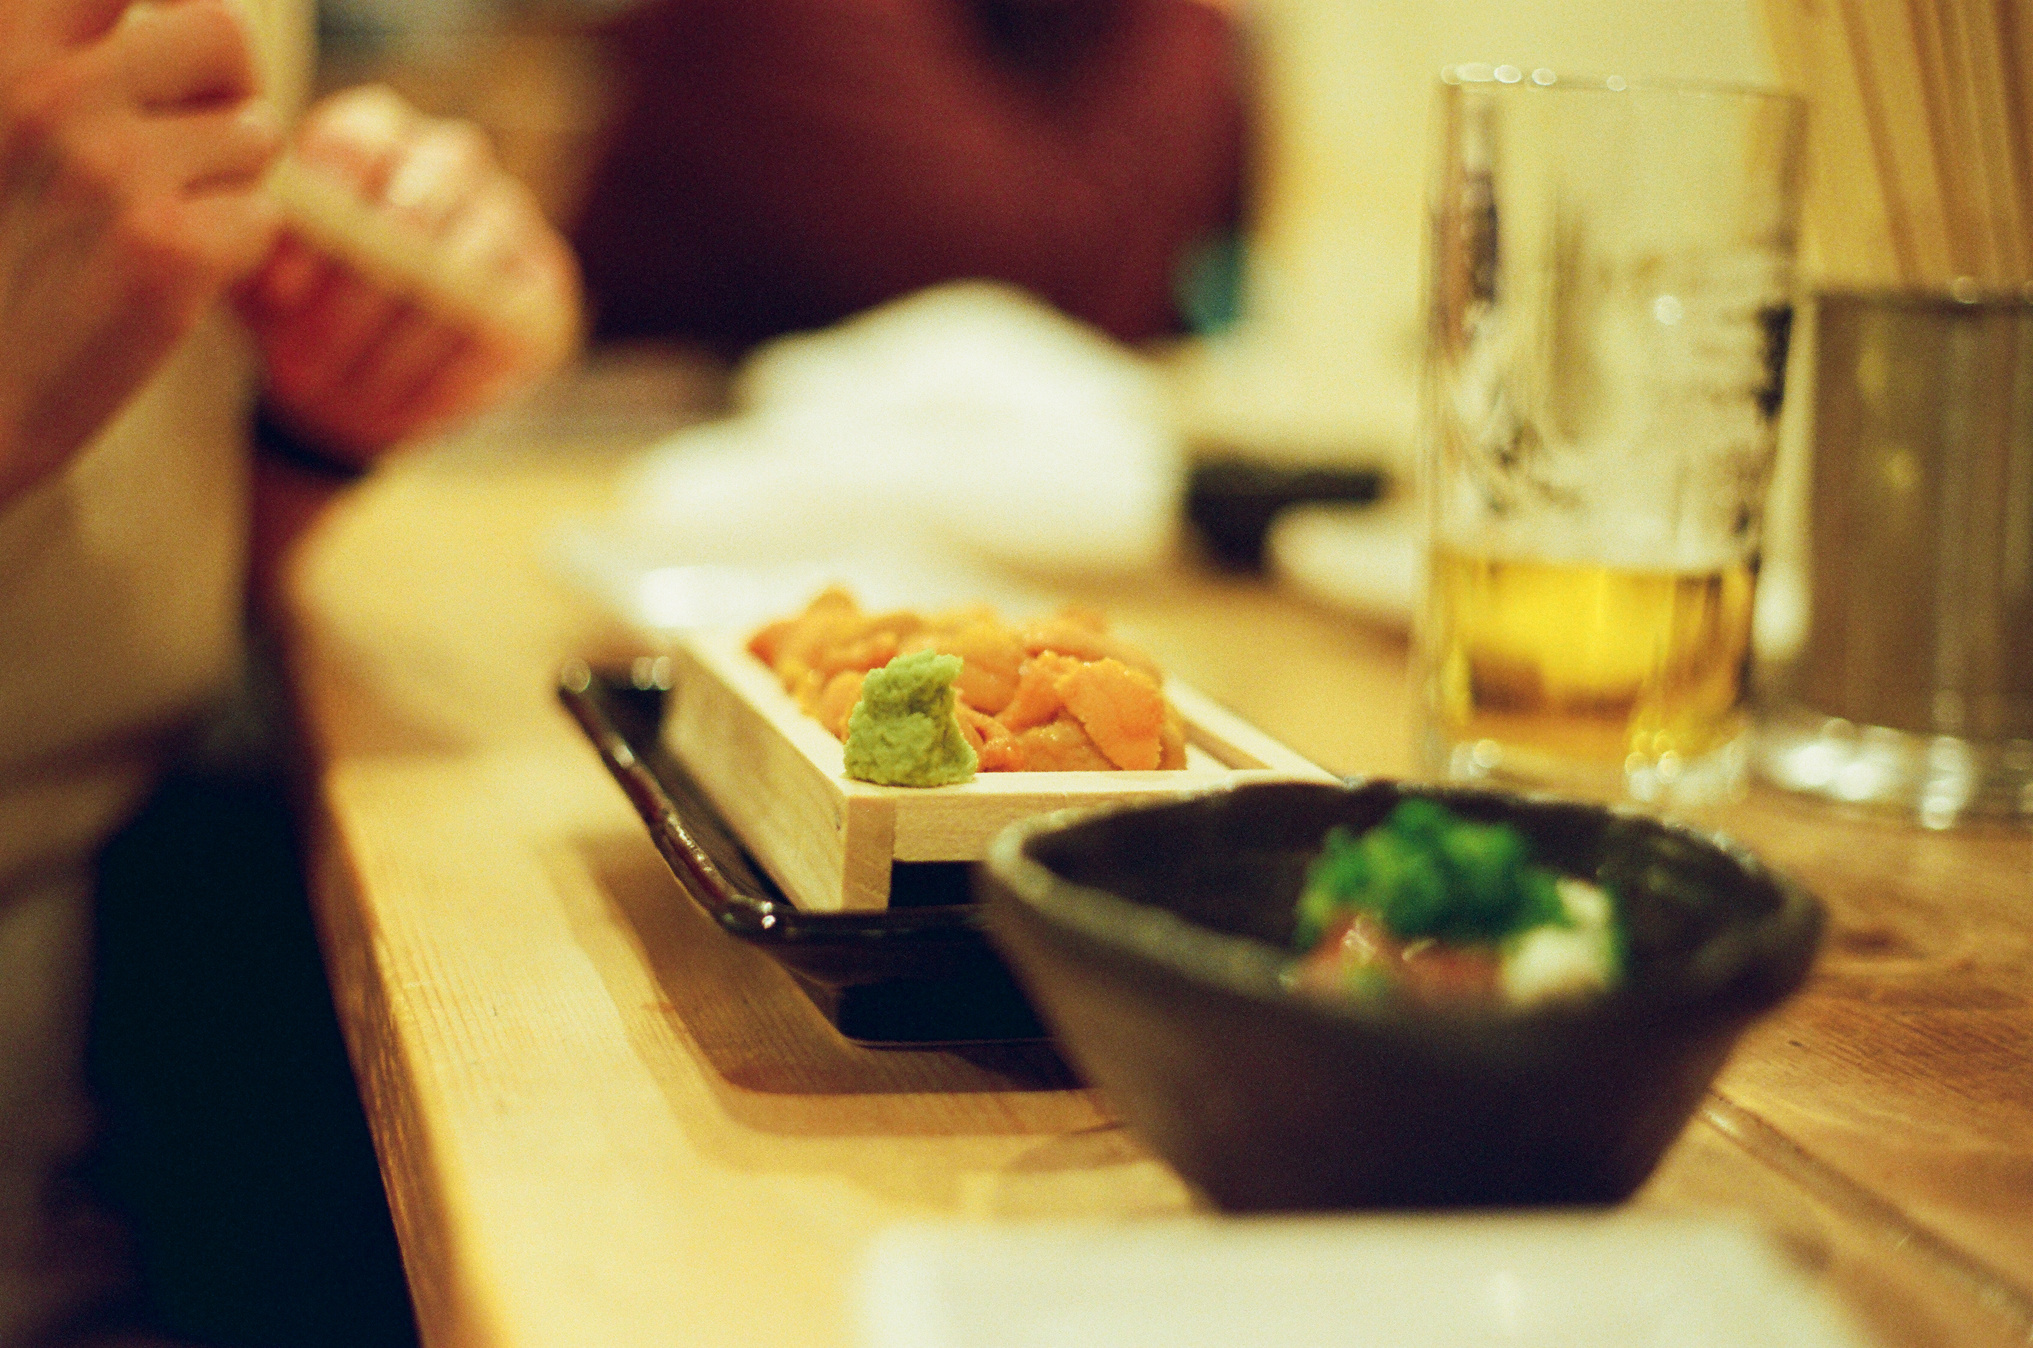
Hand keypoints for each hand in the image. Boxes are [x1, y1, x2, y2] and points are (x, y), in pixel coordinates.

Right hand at [0, 0, 279, 502]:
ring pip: (255, 135)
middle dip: (229, 90)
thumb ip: (73, 57)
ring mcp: (108, 172)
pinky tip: (169, 279)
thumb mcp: (10, 124)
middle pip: (220, 32)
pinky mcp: (167, 250)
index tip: (180, 23)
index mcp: (4, 52)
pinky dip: (237, 252)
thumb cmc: (8, 249)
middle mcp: (49, 96)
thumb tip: (185, 7)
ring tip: (157, 225)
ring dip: (231, 182)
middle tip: (195, 147)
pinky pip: (264, 218)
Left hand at [236, 86, 582, 465]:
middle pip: (416, 210)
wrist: (358, 376)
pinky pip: (504, 330)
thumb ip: (260, 259)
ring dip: (398, 351)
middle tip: (307, 370)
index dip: (317, 223)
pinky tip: (407, 412)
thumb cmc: (301, 312)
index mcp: (374, 133)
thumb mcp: (261, 282)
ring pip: (462, 276)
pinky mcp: (546, 287)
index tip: (278, 295)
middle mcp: (450, 159)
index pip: (353, 144)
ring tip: (349, 404)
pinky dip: (450, 379)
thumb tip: (280, 280)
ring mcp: (510, 219)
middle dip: (356, 303)